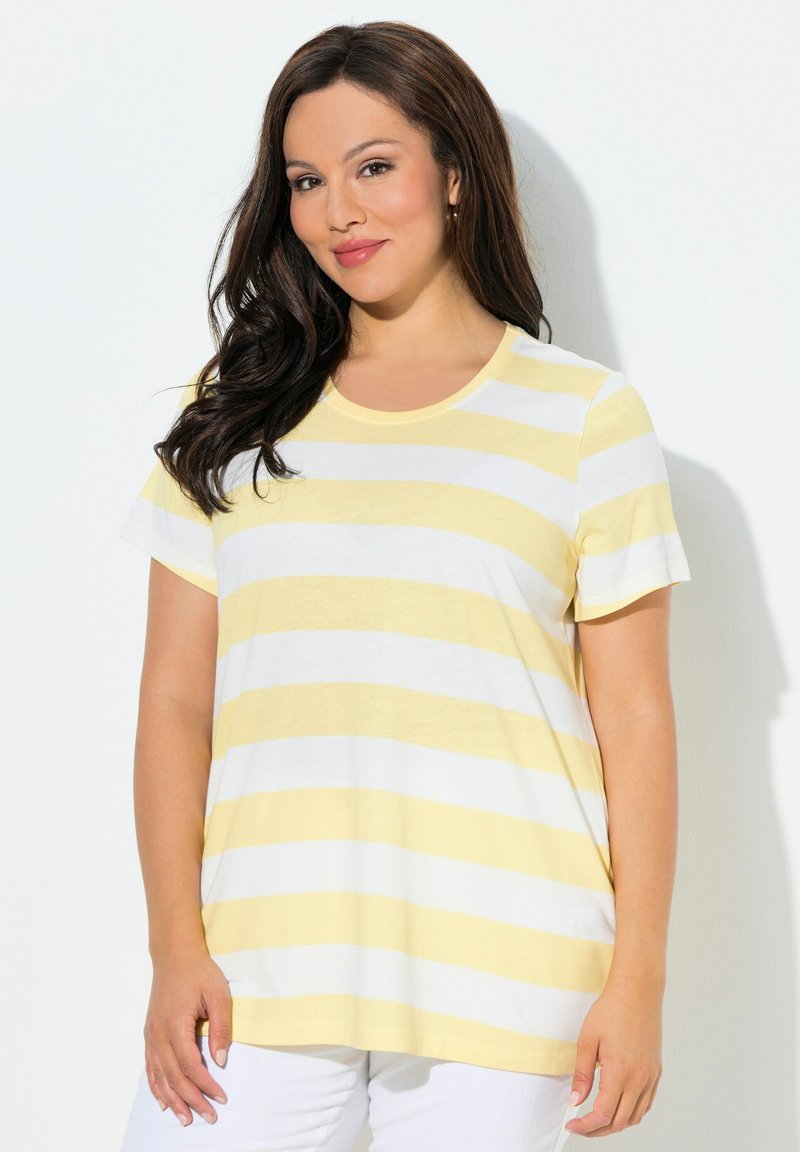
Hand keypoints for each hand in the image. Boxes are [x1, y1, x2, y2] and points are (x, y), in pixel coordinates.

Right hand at [143, 948, 232, 1126]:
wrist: (174, 955)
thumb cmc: (199, 972)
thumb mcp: (219, 994)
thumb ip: (221, 1028)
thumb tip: (221, 1061)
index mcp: (175, 1025)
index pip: (191, 1066)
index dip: (206, 1085)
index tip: (222, 1098)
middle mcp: (158, 1034)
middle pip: (173, 1077)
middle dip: (191, 1100)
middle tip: (209, 1117)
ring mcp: (151, 1035)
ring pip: (159, 1076)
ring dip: (173, 1100)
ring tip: (186, 1119)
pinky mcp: (149, 1033)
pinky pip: (150, 1067)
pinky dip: (156, 1087)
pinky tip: (164, 1101)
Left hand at [564, 976, 662, 1136]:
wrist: (637, 992)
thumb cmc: (611, 1011)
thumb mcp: (587, 1040)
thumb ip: (582, 1074)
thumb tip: (576, 1101)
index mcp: (620, 1073)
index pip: (603, 1115)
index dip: (586, 1126)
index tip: (573, 1125)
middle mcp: (639, 1080)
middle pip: (619, 1122)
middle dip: (598, 1130)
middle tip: (581, 1126)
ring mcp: (650, 1077)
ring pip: (635, 1116)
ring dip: (616, 1124)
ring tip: (597, 1120)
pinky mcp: (656, 1071)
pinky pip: (646, 1103)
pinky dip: (632, 1112)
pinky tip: (619, 1106)